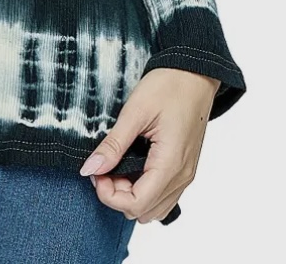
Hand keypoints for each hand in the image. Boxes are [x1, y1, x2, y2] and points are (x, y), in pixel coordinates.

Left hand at [78, 68, 219, 222]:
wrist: (196, 74)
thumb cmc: (169, 86)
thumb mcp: (135, 111)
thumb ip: (113, 144)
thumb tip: (90, 169)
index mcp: (170, 164)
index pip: (136, 204)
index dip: (109, 195)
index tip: (95, 172)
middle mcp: (182, 177)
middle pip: (144, 210)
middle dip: (117, 195)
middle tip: (104, 166)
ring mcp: (186, 174)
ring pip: (154, 207)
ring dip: (130, 194)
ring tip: (117, 165)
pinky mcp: (184, 168)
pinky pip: (163, 195)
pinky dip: (144, 189)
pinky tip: (131, 166)